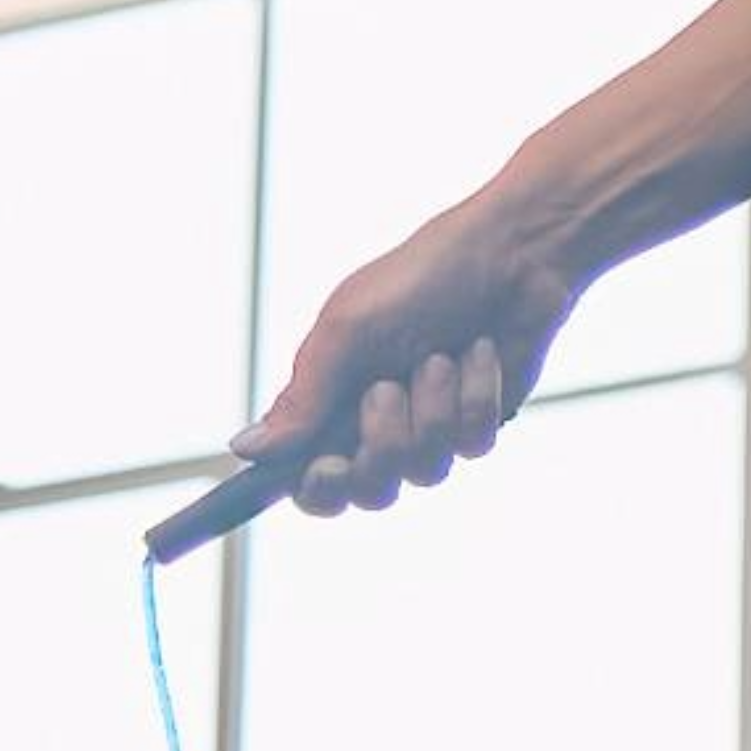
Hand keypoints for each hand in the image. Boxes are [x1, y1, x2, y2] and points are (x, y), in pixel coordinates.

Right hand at [238, 190, 590, 519]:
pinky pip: (471, 445)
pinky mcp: (477, 426)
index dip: (313, 490)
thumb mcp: (349, 331)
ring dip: (432, 408)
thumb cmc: (418, 281)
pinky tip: (479, 352)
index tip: (324, 472)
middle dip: (382, 446)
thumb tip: (243, 449)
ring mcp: (428, 428)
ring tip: (439, 355)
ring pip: (424, 471)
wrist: (507, 259)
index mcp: (329, 401)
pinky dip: (474, 396)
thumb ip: (304, 396)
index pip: (306, 477)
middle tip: (386, 392)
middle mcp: (374, 424)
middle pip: (368, 491)